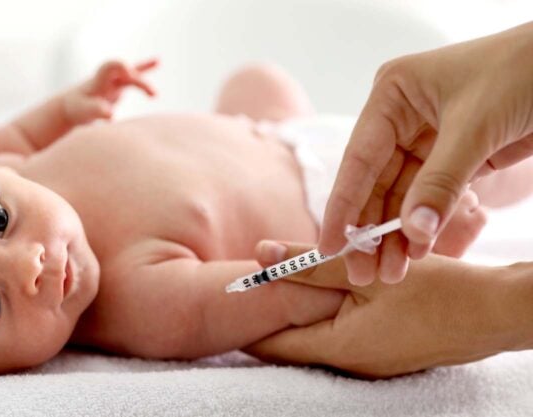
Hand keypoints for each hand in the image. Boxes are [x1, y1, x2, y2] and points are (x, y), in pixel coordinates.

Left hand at [63, 59, 157, 124]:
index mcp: (98, 81)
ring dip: (144, 81)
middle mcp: (108, 78)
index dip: (119, 66)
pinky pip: (133, 77)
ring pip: (132, 75)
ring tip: (156, 83)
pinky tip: (157, 60)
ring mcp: (114, 81)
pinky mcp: (118, 86)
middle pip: (127, 74)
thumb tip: (111, 115)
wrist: (71, 106)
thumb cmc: (77, 108)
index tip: (130, 72)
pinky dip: (145, 69)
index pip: (109, 67)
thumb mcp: (85, 111)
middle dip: (140, 82)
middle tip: (154, 95)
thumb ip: (97, 110)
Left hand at [245, 241, 517, 378]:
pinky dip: (322, 315)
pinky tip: (322, 289)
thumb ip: (310, 262)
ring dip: (295, 313)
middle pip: (287, 345)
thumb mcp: (368, 269)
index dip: (244, 322)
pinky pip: (337, 337)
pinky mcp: (382, 353)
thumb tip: (259, 253)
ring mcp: (368, 363)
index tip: (227, 295)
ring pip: (312, 339)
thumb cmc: (439, 291)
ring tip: (279, 280)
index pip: (270, 346)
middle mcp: (349, 364)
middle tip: (248, 282)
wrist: (498, 313)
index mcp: (339, 349)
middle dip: (266, 317)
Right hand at [318, 22, 532, 284]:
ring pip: (402, 196)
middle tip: (362, 273)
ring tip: (391, 274)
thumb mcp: (475, 127)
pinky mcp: (454, 157)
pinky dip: (425, 225)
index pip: (359, 159)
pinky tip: (416, 253)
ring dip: (397, 235)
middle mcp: (401, 117)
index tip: (329, 245)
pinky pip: (430, 198)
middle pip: (376, 183)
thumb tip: (413, 232)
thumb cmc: (523, 71)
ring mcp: (426, 139)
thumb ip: (440, 182)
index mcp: (392, 95)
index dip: (343, 206)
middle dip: (371, 229)